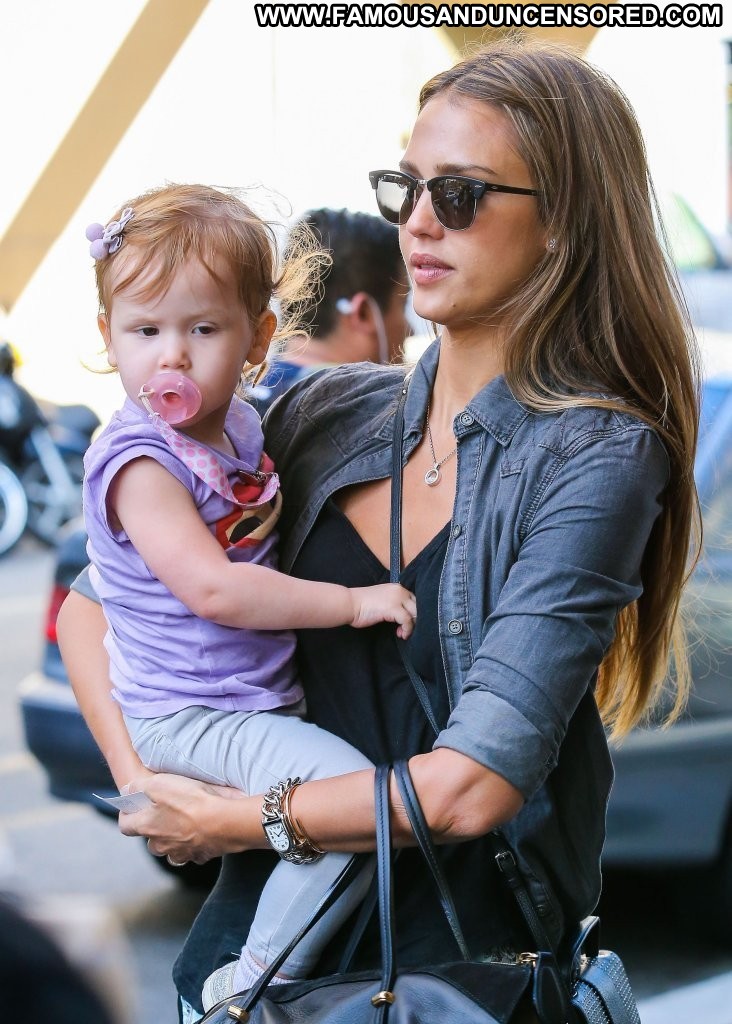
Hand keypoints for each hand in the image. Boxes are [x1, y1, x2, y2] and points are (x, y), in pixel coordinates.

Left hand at [117, 773, 247, 864]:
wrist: (224, 822)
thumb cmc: (191, 801)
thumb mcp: (160, 783)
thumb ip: (138, 787)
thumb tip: (127, 791)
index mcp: (146, 827)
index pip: (125, 826)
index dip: (127, 815)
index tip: (133, 807)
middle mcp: (160, 845)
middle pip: (150, 840)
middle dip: (155, 828)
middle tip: (166, 812)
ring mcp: (180, 853)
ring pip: (170, 849)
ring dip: (174, 839)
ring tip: (186, 823)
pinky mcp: (199, 856)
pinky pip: (192, 852)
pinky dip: (195, 845)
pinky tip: (203, 831)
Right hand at [349, 583, 416, 638]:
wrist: (350, 603)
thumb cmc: (362, 604)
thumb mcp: (382, 600)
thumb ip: (395, 603)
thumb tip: (405, 617)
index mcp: (397, 587)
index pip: (414, 599)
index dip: (413, 612)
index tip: (406, 622)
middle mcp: (399, 590)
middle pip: (417, 606)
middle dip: (415, 620)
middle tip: (405, 629)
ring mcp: (397, 598)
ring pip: (415, 613)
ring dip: (411, 626)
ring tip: (402, 633)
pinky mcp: (393, 608)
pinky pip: (408, 620)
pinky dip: (407, 630)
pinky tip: (401, 634)